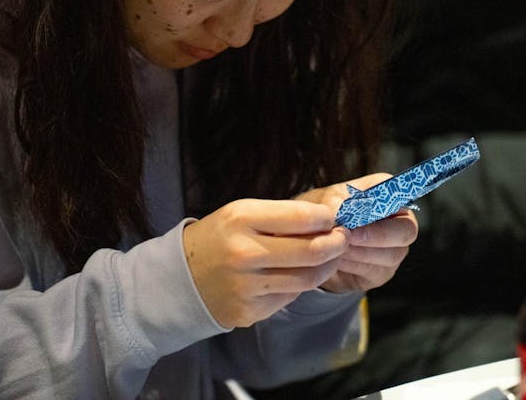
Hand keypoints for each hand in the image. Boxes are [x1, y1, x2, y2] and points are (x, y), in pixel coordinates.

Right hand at [182, 199, 348, 328]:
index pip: (302, 217)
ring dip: (328, 266)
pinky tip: (296, 274)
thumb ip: (284, 215)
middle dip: (338, 243)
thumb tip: (329, 220)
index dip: (327, 218)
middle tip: (343, 238)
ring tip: (331, 255)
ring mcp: (247, 286)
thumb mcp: (243, 213)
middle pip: (313, 251)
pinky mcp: (250, 312)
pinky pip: (291, 297)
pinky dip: (300, 285)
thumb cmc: (221, 238)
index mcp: (241, 219)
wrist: (181, 278)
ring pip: (309, 279)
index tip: (334, 218)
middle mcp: (244, 253)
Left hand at [295, 173, 418, 292]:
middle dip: (377, 234)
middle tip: (349, 235)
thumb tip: (339, 213)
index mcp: (387, 196)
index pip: (400, 193)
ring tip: (337, 247)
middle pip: (406, 230)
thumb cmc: (327, 215)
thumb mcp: (326, 202)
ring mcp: (393, 250)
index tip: (362, 209)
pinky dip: (352, 264)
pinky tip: (336, 258)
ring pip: (390, 254)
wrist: (313, 243)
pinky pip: (373, 270)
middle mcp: (398, 222)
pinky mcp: (381, 272)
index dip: (386, 202)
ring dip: (360, 251)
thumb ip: (335, 203)